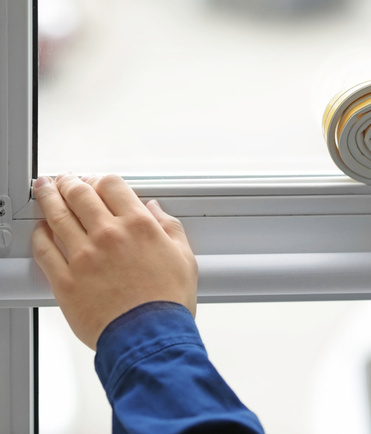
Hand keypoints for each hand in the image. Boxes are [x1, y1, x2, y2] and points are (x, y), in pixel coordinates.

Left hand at [32, 174, 197, 349]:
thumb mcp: (184, 258)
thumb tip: (156, 210)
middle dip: (70, 182)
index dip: (101, 180)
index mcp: (139, 226)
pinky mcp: (66, 280)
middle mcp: (109, 235)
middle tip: (65, 180)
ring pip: (57, 215)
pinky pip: (44, 249)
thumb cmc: (168, 302)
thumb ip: (169, 228)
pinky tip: (40, 229)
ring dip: (49, 197)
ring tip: (44, 188)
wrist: (149, 337)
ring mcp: (84, 256)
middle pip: (80, 194)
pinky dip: (39, 234)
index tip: (97, 183)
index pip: (112, 185)